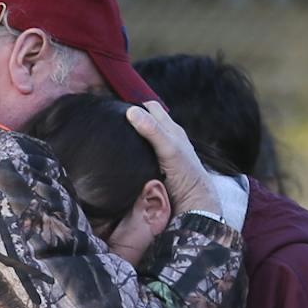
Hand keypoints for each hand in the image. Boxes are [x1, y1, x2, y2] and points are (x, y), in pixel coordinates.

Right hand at [126, 101, 221, 219]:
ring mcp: (162, 154)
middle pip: (146, 121)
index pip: (150, 108)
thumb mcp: (168, 148)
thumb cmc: (184, 173)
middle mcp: (167, 139)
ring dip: (133, 138)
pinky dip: (135, 152)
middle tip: (115, 125)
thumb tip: (131, 111)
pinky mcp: (157, 168)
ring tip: (117, 139)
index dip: (136, 106)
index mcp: (171, 129)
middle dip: (133, 120)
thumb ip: (152, 130)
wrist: (191, 201)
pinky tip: (125, 157)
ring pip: (144, 139)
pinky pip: (143, 155)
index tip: (119, 110)